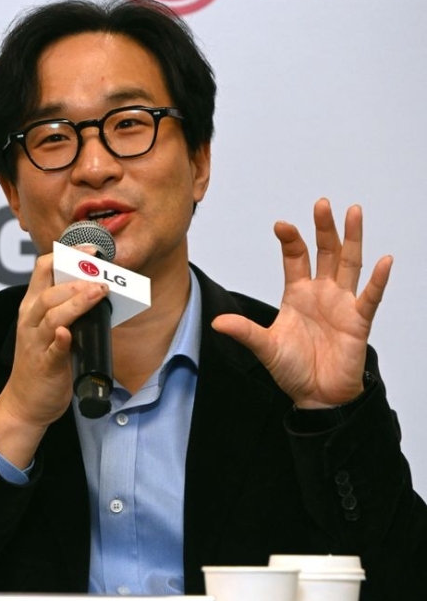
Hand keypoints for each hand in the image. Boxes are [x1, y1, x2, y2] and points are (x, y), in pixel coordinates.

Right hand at [0, 251, 108, 465]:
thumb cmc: (42, 362)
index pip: (43, 269)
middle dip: (76, 279)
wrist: (25, 403)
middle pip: (49, 291)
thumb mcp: (51, 327)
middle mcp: (30, 321)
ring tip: (98, 292)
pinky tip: (69, 333)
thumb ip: (68, 308)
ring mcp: (36, 343)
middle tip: (102, 274)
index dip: (66, 255)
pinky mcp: (45, 365)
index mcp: (32, 307)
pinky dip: (60, 340)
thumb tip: (100, 287)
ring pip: (52, 315)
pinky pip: (53, 350)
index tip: (89, 248)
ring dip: (76, 302)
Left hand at [211, 198, 392, 407]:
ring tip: (354, 212)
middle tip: (322, 204)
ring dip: (353, 238)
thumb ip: (245, 332)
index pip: (296, 257)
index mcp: (298, 294)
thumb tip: (217, 322)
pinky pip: (370, 296)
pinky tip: (384, 260)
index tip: (281, 225)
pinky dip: (379, 279)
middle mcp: (322, 293)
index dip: (290, 240)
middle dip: (324, 228)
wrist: (317, 397)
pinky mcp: (358, 321)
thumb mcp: (266, 347)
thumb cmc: (294, 370)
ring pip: (350, 263)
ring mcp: (342, 304)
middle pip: (326, 252)